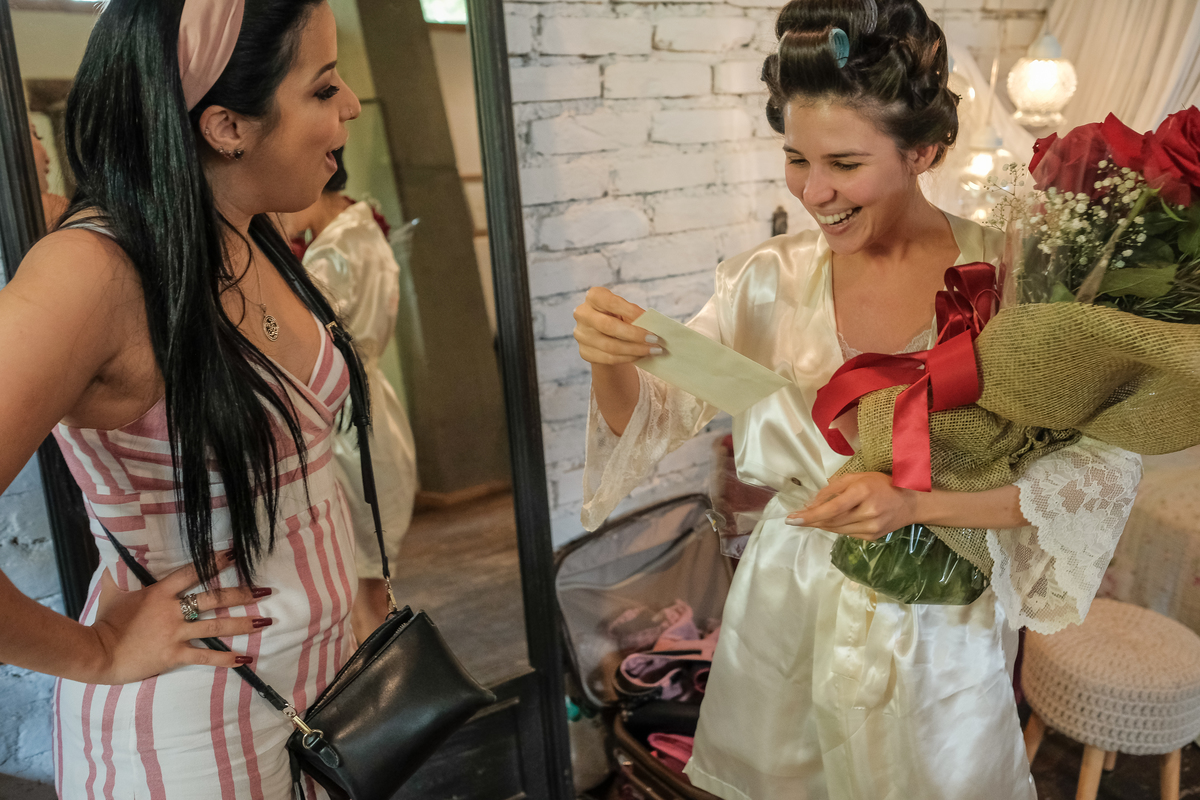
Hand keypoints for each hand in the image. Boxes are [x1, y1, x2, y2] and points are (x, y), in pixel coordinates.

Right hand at [87, 551, 270, 684]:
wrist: (96, 654)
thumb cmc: (105, 621)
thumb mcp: (114, 591)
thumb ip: (120, 572)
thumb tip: (116, 551)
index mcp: (160, 592)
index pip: (194, 571)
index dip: (216, 561)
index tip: (236, 553)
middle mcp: (172, 611)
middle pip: (214, 599)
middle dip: (243, 594)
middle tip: (266, 590)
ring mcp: (175, 634)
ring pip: (217, 627)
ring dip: (244, 623)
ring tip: (266, 621)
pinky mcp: (173, 655)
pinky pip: (205, 657)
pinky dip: (227, 659)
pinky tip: (246, 658)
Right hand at [573, 287, 661, 365]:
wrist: (604, 334)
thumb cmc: (618, 317)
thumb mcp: (625, 311)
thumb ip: (635, 316)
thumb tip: (651, 327)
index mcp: (594, 296)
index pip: (612, 303)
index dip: (631, 312)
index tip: (650, 321)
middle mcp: (582, 314)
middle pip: (609, 326)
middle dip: (635, 334)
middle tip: (655, 340)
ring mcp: (581, 334)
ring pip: (610, 346)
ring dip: (635, 350)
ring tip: (652, 350)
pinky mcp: (584, 352)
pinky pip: (608, 358)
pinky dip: (627, 358)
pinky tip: (640, 356)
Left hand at [786, 472, 918, 539]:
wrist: (911, 503)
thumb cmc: (882, 484)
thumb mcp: (858, 477)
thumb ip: (834, 488)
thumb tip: (811, 503)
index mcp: (863, 492)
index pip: (832, 508)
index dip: (810, 515)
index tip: (792, 519)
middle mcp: (867, 512)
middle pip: (831, 521)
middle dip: (811, 520)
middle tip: (794, 519)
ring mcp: (871, 527)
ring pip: (837, 529)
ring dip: (820, 525)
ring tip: (808, 520)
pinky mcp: (872, 537)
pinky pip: (846, 533)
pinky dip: (834, 527)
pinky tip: (827, 522)